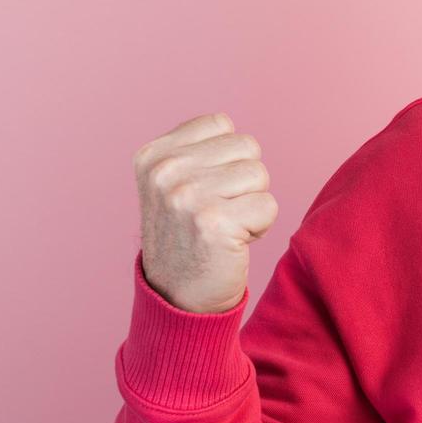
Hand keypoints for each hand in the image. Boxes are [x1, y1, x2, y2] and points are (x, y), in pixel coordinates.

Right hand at [132, 111, 278, 312]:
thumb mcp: (172, 184)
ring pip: (260, 175)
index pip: (222, 124)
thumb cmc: (187, 237)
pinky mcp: (214, 222)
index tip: (205, 191)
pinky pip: (269, 205)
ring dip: (252, 204)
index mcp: (152, 155)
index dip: (227, 159)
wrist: (177, 298)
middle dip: (244, 182)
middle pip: (247, 147)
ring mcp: (187, 196)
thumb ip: (196, 150)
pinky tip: (233, 243)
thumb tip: (233, 130)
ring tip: (225, 227)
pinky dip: (261, 227)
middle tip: (218, 213)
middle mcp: (165, 172)